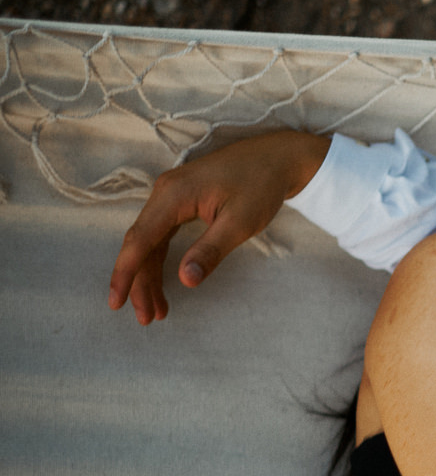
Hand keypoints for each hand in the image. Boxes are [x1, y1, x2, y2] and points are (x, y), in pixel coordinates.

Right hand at [107, 131, 330, 323]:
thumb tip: (185, 280)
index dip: (125, 274)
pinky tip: (166, 281)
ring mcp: (171, 195)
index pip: (139, 241)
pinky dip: (162, 259)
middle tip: (147, 318)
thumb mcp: (240, 223)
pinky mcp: (182, 200)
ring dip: (151, 275)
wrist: (278, 157)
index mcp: (173, 196)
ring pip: (151, 242)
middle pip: (141, 245)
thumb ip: (210, 251)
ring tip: (157, 310)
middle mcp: (164, 193)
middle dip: (140, 283)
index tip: (116, 302)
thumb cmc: (261, 185)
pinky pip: (162, 233)